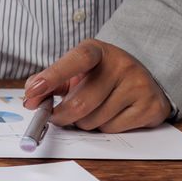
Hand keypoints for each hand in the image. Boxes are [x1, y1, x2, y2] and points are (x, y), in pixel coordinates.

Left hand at [23, 39, 171, 132]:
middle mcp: (122, 64)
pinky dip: (105, 128)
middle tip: (57, 116)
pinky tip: (112, 114)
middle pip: (80, 103)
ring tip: (94, 109)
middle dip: (62, 116)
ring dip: (85, 123)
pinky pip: (113, 130)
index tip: (32, 93)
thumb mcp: (74, 72)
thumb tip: (30, 98)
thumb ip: (48, 82)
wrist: (143, 79)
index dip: (53, 76)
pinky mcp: (151, 106)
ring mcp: (140, 84)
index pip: (77, 59)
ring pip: (94, 121)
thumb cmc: (99, 77)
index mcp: (98, 51)